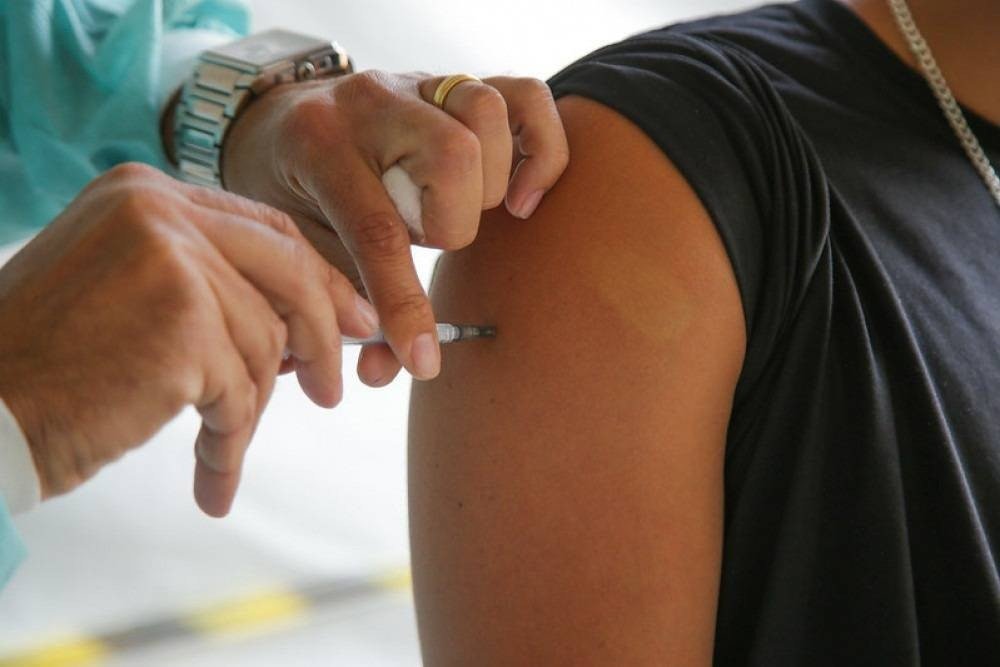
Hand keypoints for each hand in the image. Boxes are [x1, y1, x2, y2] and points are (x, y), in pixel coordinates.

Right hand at [0, 163, 377, 515]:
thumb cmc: (48, 365)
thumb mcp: (128, 293)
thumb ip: (210, 288)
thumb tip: (305, 326)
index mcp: (147, 193)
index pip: (266, 229)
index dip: (318, 279)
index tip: (351, 320)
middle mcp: (161, 211)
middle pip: (289, 273)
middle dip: (321, 337)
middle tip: (331, 390)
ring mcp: (173, 262)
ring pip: (265, 343)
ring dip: (248, 408)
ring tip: (220, 445)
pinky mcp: (182, 325)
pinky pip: (241, 392)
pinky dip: (229, 441)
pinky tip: (210, 477)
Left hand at [221, 71, 569, 385]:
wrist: (282, 123)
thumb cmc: (295, 195)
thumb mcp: (303, 249)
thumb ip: (341, 304)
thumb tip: (381, 372)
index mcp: (317, 144)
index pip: (378, 229)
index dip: (406, 305)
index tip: (422, 361)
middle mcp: (372, 100)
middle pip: (453, 156)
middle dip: (453, 223)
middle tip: (428, 240)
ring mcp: (419, 82)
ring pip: (487, 113)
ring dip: (489, 184)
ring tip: (459, 211)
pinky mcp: (460, 81)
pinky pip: (529, 96)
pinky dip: (542, 152)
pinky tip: (520, 197)